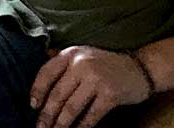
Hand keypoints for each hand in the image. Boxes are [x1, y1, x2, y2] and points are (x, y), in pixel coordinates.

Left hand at [31, 46, 154, 127]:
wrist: (140, 68)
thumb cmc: (105, 64)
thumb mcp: (81, 55)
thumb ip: (61, 63)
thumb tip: (39, 81)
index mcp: (70, 54)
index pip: (46, 73)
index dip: (37, 91)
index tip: (32, 106)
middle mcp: (81, 64)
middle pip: (57, 94)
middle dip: (47, 114)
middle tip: (40, 127)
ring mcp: (96, 79)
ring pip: (72, 107)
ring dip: (61, 123)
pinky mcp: (110, 95)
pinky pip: (91, 115)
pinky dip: (82, 126)